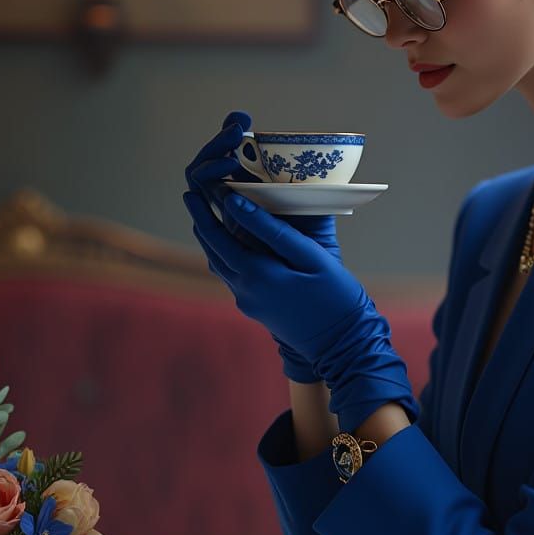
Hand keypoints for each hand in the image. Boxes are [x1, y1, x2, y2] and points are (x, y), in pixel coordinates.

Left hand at [182, 189, 418, 433]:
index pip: (217, 237)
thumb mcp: (310, 256)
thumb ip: (272, 231)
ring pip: (219, 265)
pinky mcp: (254, 308)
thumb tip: (237, 205)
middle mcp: (244, 290)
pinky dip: (225, 255)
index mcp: (256, 274)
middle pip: (212, 251)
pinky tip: (232, 244)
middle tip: (193, 197)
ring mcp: (247, 302)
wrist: (342, 343)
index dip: (203, 213)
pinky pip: (231, 276)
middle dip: (202, 223)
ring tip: (208, 216)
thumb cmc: (334, 295)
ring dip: (210, 240)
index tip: (192, 191)